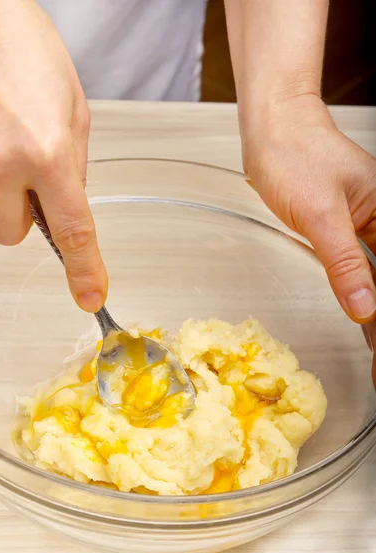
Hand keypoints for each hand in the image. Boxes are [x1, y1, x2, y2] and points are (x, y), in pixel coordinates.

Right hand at [0, 0, 106, 311]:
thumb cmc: (24, 49)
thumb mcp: (73, 110)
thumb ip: (74, 167)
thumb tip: (67, 208)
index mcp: (47, 152)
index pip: (71, 231)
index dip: (84, 270)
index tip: (89, 295)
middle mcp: (0, 162)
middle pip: (12, 236)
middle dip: (25, 218)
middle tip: (30, 182)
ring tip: (2, 144)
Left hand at [242, 94, 375, 323]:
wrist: (271, 130)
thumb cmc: (296, 155)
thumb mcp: (321, 216)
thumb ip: (344, 265)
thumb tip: (364, 307)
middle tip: (372, 340)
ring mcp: (362, 219)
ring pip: (371, 269)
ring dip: (368, 296)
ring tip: (368, 332)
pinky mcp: (341, 222)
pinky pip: (354, 259)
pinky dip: (352, 281)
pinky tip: (354, 300)